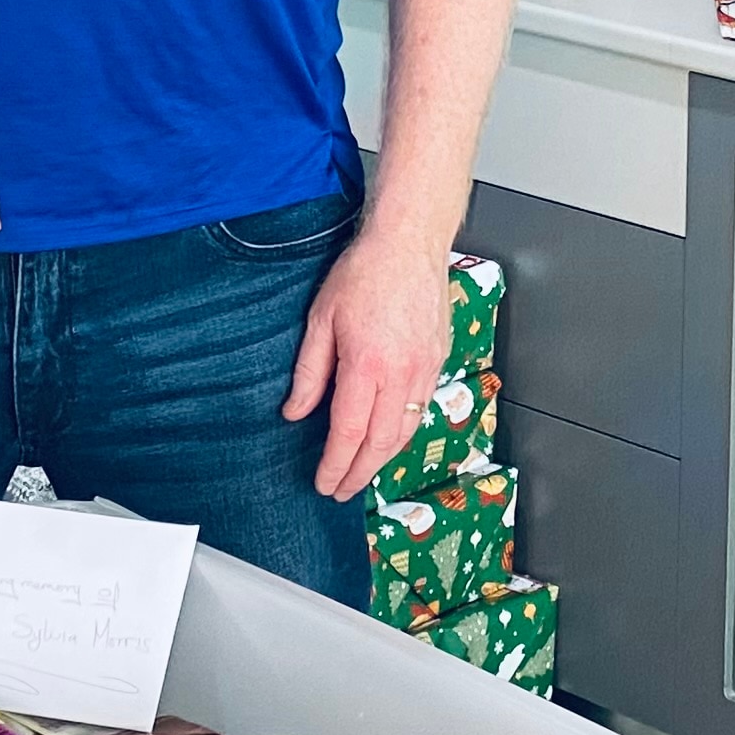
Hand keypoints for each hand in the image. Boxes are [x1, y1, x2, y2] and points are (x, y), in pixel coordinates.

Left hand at [284, 221, 451, 499]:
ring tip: (362, 472)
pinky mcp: (439, 361)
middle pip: (381, 443)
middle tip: (342, 491)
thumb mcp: (320, 319)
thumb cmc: (364, 273)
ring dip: (383, 459)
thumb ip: (309, 371)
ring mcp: (425, 369)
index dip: (336, 464)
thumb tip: (295, 411)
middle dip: (360, 473)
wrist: (408, 244)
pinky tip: (388, 438)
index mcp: (367, 365)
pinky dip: (403, 432)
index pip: (349, 432)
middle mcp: (401, 374)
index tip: (324, 482)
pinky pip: (422, 409)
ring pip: (406, 431)